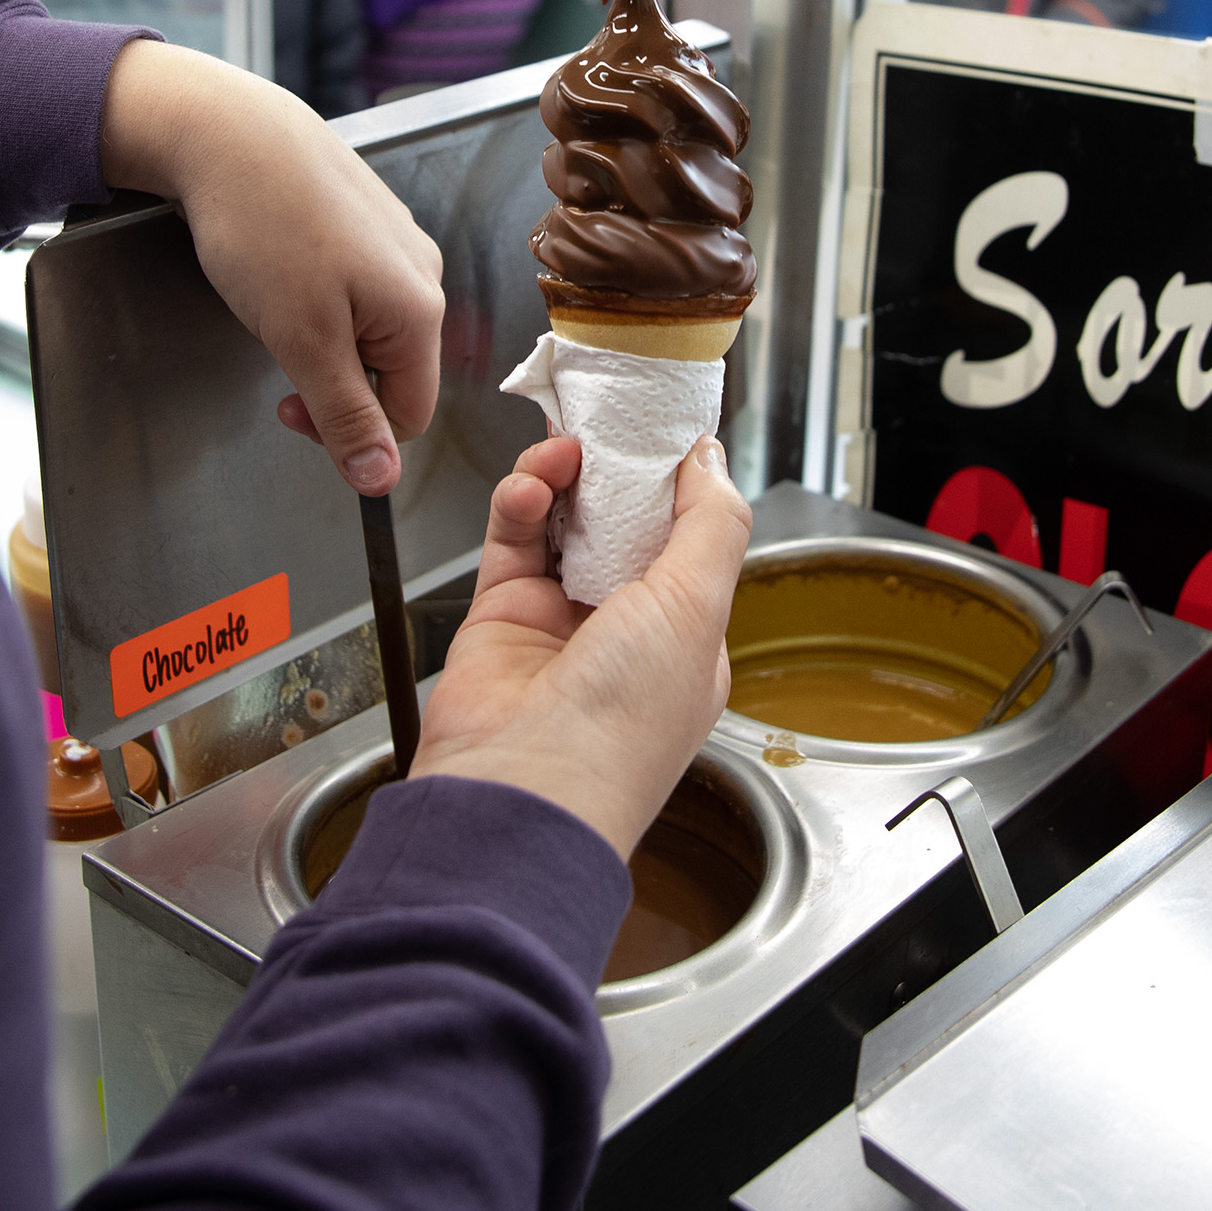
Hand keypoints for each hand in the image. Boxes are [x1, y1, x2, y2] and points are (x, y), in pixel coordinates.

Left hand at [97, 41, 443, 493]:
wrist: (230, 131)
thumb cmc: (265, 226)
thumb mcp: (302, 342)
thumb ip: (346, 416)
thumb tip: (381, 481)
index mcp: (420, 312)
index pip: (408, 416)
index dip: (348, 430)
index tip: (289, 406)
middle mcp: (422, 275)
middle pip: (391, 371)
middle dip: (332, 378)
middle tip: (275, 350)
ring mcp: (396, 243)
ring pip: (368, 328)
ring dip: (321, 336)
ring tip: (272, 299)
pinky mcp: (366, 219)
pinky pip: (353, 285)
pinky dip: (315, 294)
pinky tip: (278, 265)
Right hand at [409, 433, 750, 859]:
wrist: (521, 789)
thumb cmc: (620, 725)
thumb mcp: (697, 609)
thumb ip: (710, 525)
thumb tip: (711, 459)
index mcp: (685, 637)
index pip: (686, 538)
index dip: (673, 482)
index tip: (661, 429)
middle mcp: (623, 629)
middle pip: (621, 523)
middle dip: (614, 471)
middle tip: (606, 421)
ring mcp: (558, 621)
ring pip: (563, 523)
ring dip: (564, 478)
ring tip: (564, 449)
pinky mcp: (500, 615)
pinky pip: (512, 540)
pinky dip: (518, 504)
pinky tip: (528, 488)